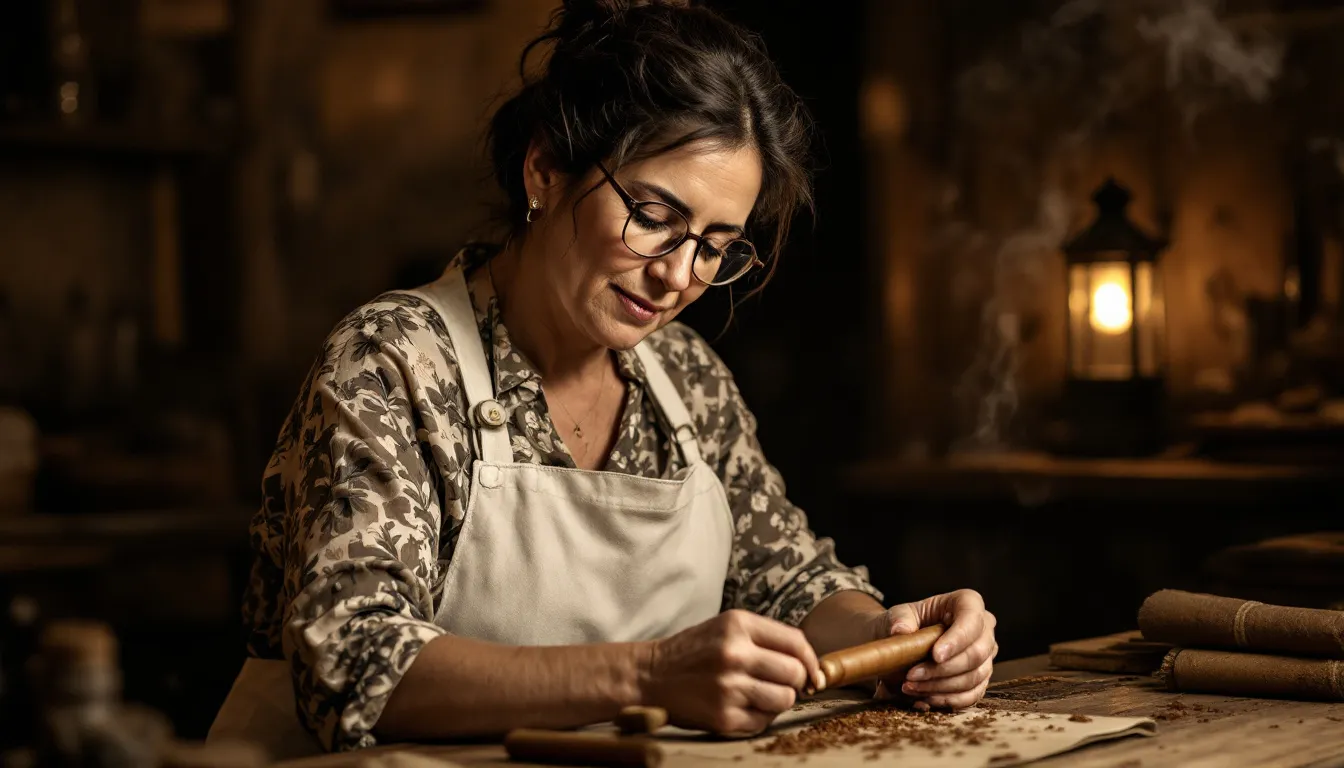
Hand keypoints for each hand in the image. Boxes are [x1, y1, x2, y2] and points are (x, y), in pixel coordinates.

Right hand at [641, 609, 821, 735]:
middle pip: (795, 673)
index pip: (796, 642)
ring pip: (785, 699)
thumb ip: (765, 638)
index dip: (811, 659)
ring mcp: (729, 687)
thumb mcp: (726, 627)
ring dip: (778, 700)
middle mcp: (734, 653)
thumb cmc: (694, 651)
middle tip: (781, 683)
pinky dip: (759, 716)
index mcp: (737, 624)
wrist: (650, 675)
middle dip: (796, 681)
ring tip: (759, 694)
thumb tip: (810, 664)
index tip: (811, 670)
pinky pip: (764, 721)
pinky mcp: (723, 716)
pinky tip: (742, 706)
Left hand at [876, 589, 996, 710]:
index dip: (957, 639)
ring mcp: (986, 655)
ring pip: (975, 677)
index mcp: (967, 603)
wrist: (905, 644)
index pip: (971, 619)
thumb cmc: (906, 623)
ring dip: (941, 686)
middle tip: (912, 675)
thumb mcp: (898, 614)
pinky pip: (973, 695)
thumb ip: (899, 619)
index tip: (935, 655)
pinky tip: (925, 698)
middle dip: (943, 669)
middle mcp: (984, 628)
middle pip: (977, 653)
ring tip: (910, 686)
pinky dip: (948, 700)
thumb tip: (901, 630)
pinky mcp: (981, 678)